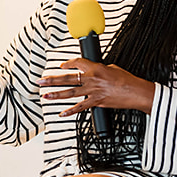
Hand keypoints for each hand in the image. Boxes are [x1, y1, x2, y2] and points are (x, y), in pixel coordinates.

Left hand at [41, 60, 155, 114]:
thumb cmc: (127, 80)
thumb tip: (93, 71)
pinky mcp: (97, 102)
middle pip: (68, 78)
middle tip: (40, 81)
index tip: (62, 66)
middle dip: (52, 80)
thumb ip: (100, 69)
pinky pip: (80, 107)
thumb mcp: (112, 68)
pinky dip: (70, 111)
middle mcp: (92, 79)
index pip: (77, 63)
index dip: (67, 64)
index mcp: (95, 68)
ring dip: (56, 94)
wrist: (136, 92)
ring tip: (45, 95)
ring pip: (70, 92)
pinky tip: (62, 113)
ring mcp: (93, 91)